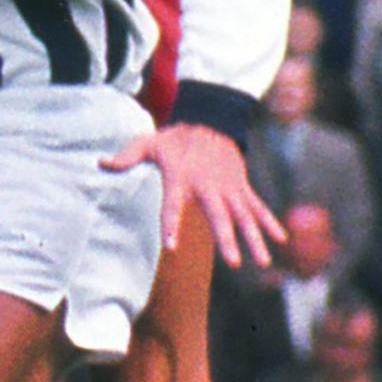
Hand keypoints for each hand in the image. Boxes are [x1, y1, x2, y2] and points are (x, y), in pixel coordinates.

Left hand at [104, 124, 283, 269]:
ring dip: (255, 238)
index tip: (171, 248)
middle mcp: (208, 186)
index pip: (173, 206)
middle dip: (227, 240)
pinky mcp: (241, 186)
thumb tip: (100, 164)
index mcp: (181, 179)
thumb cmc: (175, 137)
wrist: (211, 118)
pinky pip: (257, 206)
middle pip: (219, 217)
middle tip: (235, 264)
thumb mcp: (148, 142)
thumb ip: (126, 156)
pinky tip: (281, 239)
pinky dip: (270, 222)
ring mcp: (228, 187)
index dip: (172, 226)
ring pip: (244, 216)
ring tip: (263, 262)